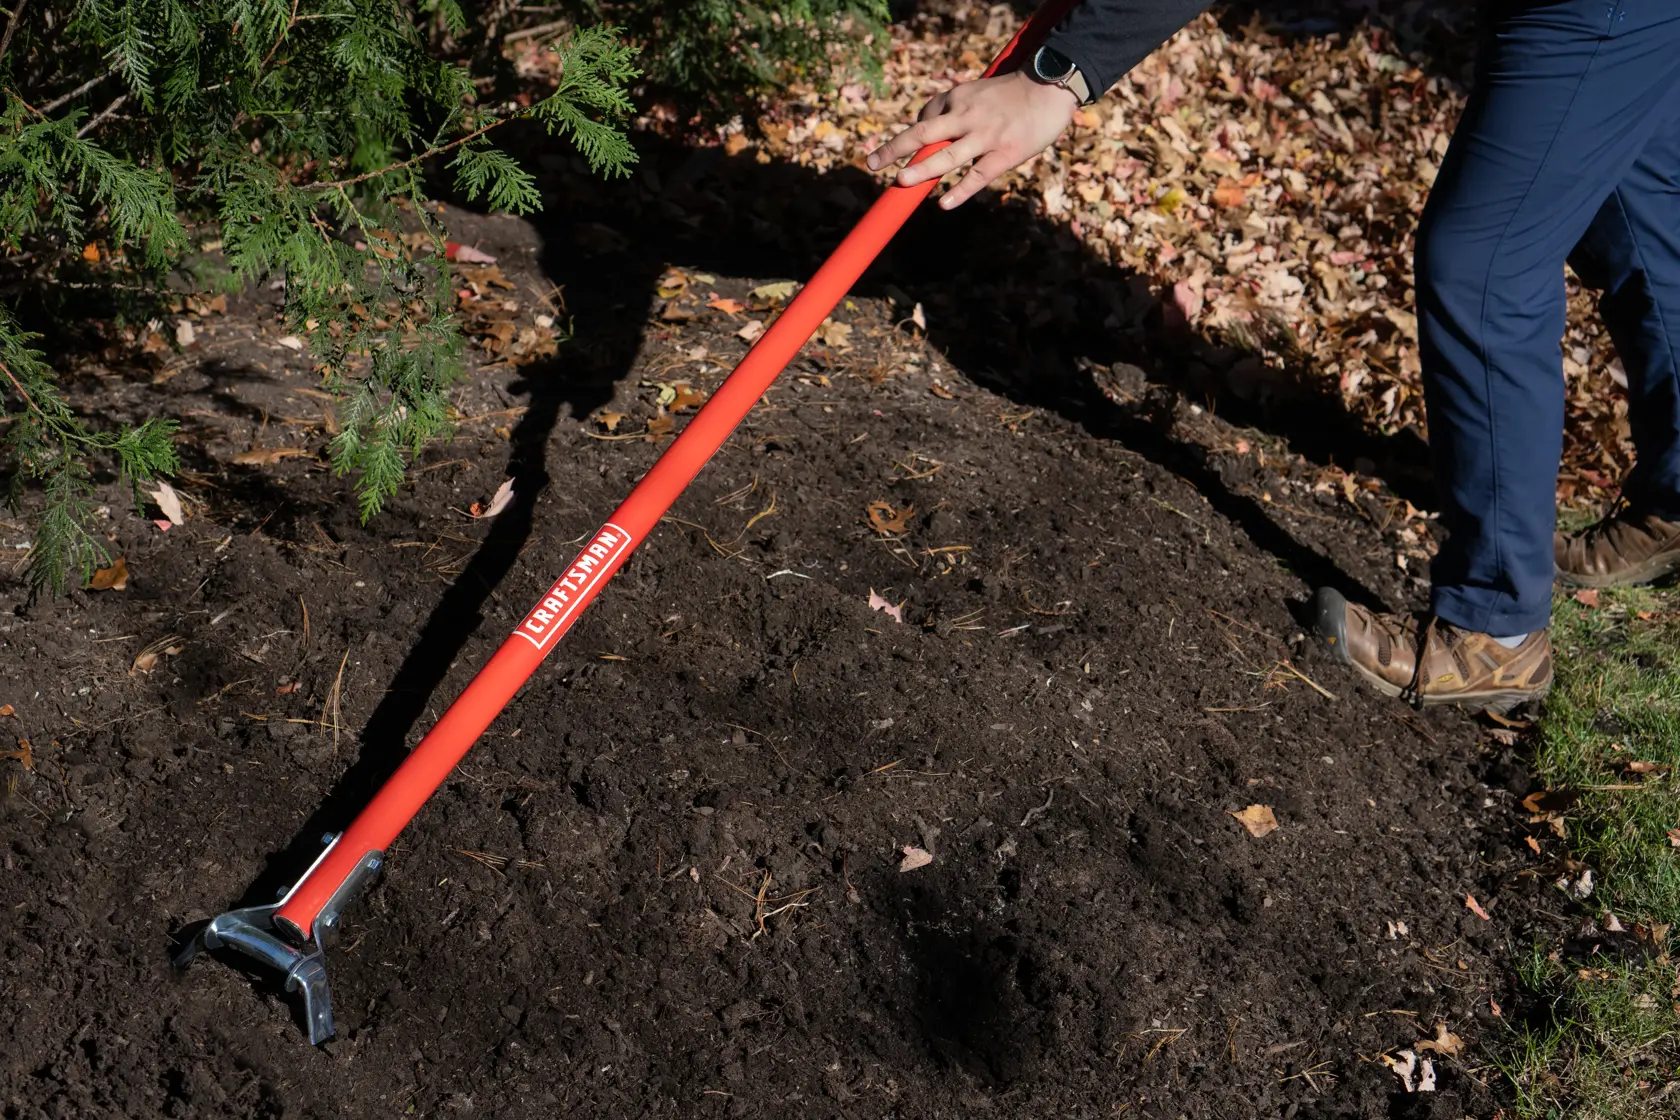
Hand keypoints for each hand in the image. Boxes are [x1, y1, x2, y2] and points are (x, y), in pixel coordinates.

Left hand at [864, 70, 1079, 209]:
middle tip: (872, 163)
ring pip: (947, 156)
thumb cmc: (1012, 95)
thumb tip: (929, 133)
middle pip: (923, 133)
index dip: (908, 138)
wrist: (1050, 88)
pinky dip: (960, 191)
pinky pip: (977, 176)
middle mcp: (967, 116)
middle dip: (895, 149)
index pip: (925, 117)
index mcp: (959, 98)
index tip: (891, 156)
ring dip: (922, 169)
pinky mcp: (1004, 154)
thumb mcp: (978, 92)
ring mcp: (985, 136)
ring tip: (901, 180)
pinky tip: (944, 204)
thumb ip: (956, 111)